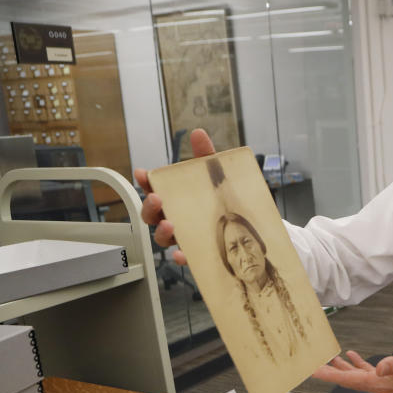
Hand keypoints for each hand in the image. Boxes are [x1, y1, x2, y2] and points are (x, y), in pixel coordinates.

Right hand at [133, 128, 215, 264]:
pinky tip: (182, 254)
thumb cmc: (223, 199)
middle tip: (157, 200)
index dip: (146, 182)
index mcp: (177, 199)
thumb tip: (198, 133)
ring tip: (169, 224)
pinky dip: (182, 257)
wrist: (249, 225)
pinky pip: (186, 258)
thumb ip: (206, 156)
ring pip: (164, 239)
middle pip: (152, 216)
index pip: (155, 190)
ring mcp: (186, 237)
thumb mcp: (216, 176)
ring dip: (162, 231)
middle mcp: (176, 218)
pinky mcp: (198, 254)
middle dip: (149, 208)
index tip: (143, 173)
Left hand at [314, 350, 392, 392]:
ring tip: (326, 359)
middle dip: (328, 372)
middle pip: (346, 379)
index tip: (312, 371)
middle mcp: (378, 385)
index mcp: (380, 382)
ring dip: (339, 368)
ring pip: (354, 376)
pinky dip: (356, 364)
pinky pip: (366, 372)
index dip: (329, 374)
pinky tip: (352, 357)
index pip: (348, 379)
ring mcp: (382, 383)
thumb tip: (378, 366)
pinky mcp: (389, 380)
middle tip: (310, 365)